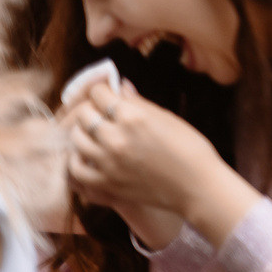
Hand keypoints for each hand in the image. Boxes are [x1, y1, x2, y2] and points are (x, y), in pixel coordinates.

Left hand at [62, 82, 257, 243]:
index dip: (103, 91)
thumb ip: (138, 102)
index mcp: (134, 116)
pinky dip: (77, 160)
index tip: (107, 94)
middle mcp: (116, 138)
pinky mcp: (105, 184)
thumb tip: (120, 86)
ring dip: (83, 133)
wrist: (196, 185)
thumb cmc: (189, 148)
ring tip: (94, 133)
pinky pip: (76, 169)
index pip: (99, 94)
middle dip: (91, 109)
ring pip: (76, 139)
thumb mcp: (167, 118)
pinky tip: (87, 156)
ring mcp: (108, 162)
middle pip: (84, 115)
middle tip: (101, 113)